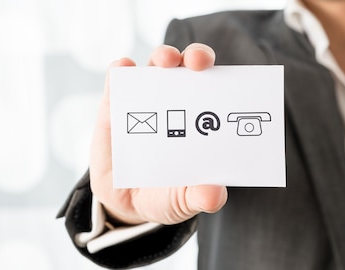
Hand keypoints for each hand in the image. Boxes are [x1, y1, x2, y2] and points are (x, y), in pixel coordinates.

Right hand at [89, 43, 227, 224]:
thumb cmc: (166, 195)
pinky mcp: (113, 106)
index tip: (231, 78)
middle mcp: (176, 103)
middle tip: (198, 62)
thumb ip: (200, 197)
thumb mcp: (184, 201)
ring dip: (163, 56)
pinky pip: (117, 80)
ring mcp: (144, 101)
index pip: (217, 89)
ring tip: (166, 61)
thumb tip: (214, 195)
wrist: (125, 205)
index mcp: (201, 120)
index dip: (225, 78)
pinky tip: (125, 67)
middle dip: (196, 56)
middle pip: (189, 67)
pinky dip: (121, 69)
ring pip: (156, 65)